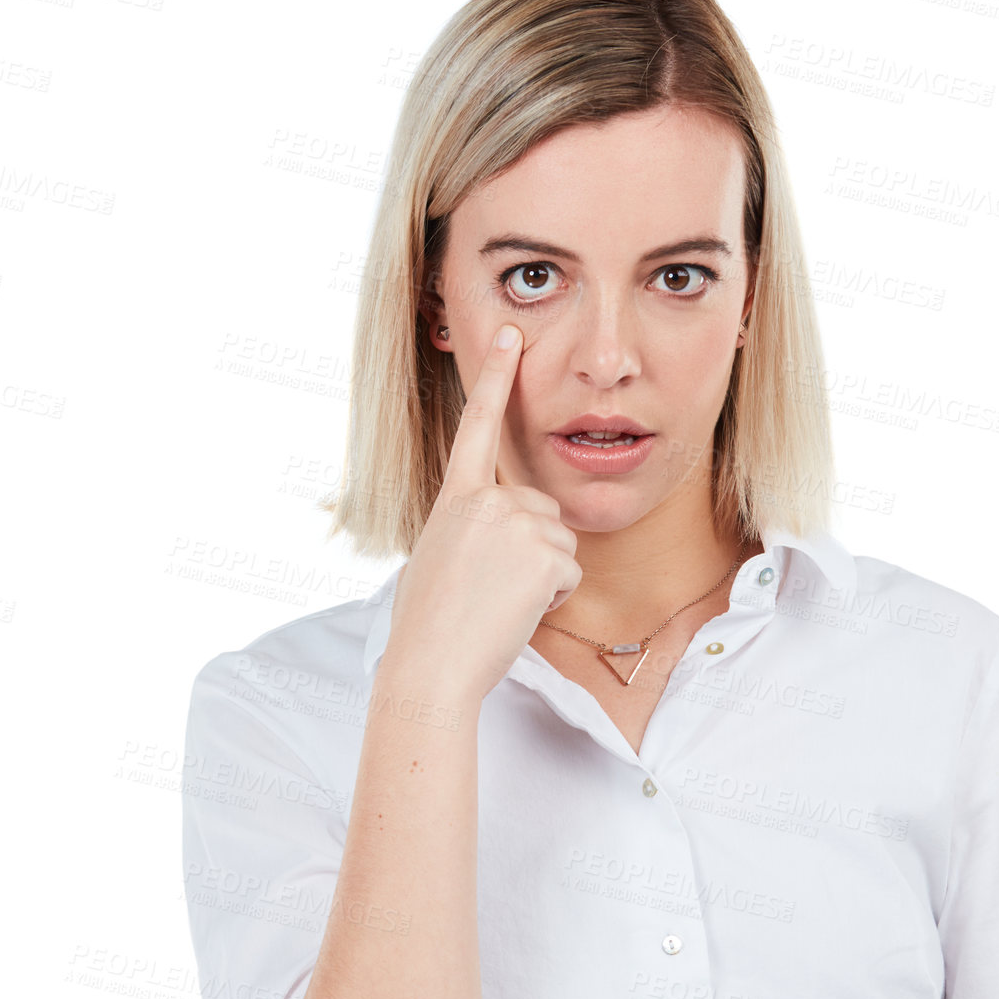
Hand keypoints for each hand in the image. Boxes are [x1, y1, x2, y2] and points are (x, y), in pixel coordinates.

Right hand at [384, 324, 581, 704]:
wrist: (431, 664)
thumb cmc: (430, 624)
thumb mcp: (438, 556)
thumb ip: (470, 528)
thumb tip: (499, 535)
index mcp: (456, 498)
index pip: (477, 425)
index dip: (494, 377)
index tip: (510, 333)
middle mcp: (486, 500)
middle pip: (542, 511)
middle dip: (533, 552)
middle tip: (490, 589)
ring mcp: (516, 523)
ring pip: (559, 544)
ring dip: (541, 578)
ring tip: (498, 601)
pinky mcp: (544, 553)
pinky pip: (569, 573)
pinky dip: (551, 598)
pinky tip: (515, 610)